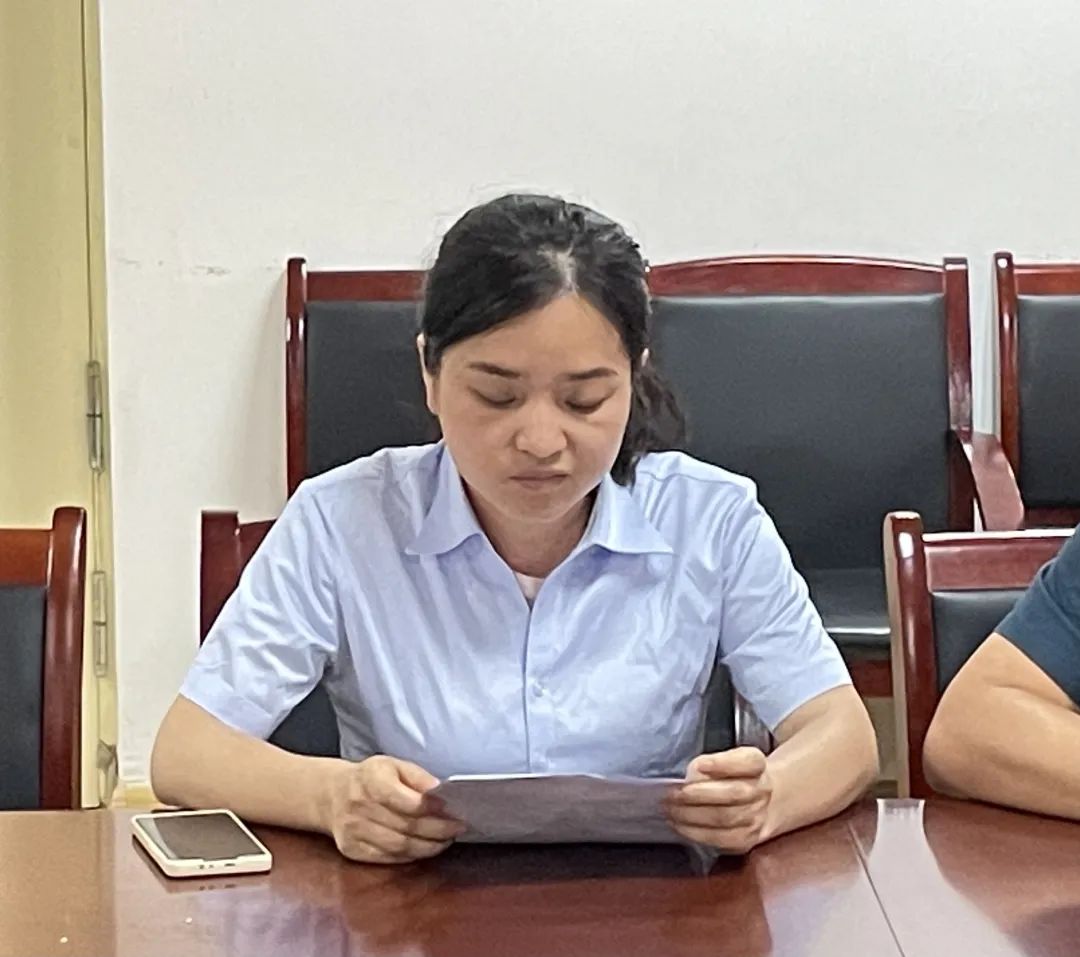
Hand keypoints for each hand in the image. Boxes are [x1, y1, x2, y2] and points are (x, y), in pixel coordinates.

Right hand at [322, 755, 464, 863]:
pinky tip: (425, 848)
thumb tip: (440, 790)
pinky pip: (388, 857)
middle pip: (407, 826)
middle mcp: (359, 807)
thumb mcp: (394, 765)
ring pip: (400, 846)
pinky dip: (411, 855)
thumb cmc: (370, 778)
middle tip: (458, 827)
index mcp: (371, 780)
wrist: (333, 795)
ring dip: (428, 846)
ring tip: (446, 840)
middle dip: (438, 830)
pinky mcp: (353, 850)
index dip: (433, 809)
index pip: (408, 802)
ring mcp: (354, 831)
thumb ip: (418, 777)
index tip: (453, 810)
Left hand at [665, 748, 772, 853]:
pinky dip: (695, 832)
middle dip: (697, 794)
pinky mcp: (746, 839)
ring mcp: (757, 817)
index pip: (748, 761)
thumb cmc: (734, 776)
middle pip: (733, 793)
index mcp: (756, 764)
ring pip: (724, 818)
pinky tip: (679, 825)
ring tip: (670, 809)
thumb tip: (690, 775)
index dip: (723, 763)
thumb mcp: (727, 760)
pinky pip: (720, 838)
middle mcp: (761, 790)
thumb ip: (711, 763)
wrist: (762, 803)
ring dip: (691, 814)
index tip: (698, 765)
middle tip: (672, 793)